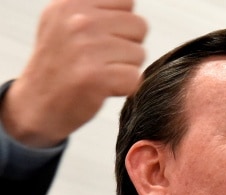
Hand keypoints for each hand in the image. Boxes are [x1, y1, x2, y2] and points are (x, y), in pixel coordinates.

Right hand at [0, 0, 147, 146]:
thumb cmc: (59, 66)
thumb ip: (96, 11)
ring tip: (101, 73)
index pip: (127, 2)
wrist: (36, 104)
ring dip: (126, 68)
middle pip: (139, 26)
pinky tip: (104, 88)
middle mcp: (78, 21)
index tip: (106, 39)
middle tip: (105, 60)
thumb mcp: (65, 22)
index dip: (124, 25)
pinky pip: (135, 78)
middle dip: (129, 46)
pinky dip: (125, 88)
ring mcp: (87, 48)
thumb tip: (129, 7)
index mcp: (72, 4)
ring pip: (139, 54)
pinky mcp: (96, 77)